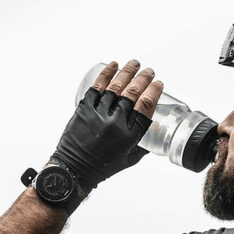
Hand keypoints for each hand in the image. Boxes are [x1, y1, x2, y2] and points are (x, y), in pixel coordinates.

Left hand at [52, 60, 162, 190]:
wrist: (75, 169)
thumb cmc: (103, 166)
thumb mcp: (130, 159)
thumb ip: (142, 144)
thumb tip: (153, 131)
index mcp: (129, 136)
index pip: (146, 108)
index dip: (154, 92)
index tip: (158, 84)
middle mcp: (115, 124)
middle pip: (133, 94)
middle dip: (143, 79)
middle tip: (149, 71)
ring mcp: (99, 115)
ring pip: (116, 87)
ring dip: (127, 73)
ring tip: (134, 64)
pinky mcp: (84, 110)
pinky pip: (97, 87)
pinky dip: (106, 74)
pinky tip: (113, 66)